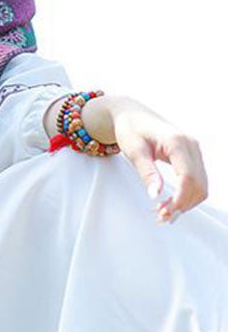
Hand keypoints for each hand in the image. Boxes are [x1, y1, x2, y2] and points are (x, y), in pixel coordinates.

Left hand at [110, 99, 208, 224]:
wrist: (132, 114)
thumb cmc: (130, 128)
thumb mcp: (133, 150)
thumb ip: (146, 172)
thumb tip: (155, 195)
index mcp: (177, 142)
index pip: (188, 177)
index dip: (180, 199)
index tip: (166, 213)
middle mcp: (191, 145)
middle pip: (199, 184)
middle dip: (183, 204)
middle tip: (161, 217)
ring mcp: (194, 150)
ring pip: (201, 185)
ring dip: (186, 202)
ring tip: (163, 212)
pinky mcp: (192, 156)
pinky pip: (196, 180)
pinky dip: (186, 195)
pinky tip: (170, 202)